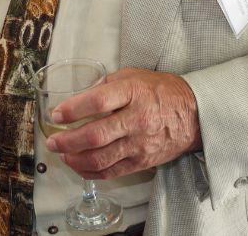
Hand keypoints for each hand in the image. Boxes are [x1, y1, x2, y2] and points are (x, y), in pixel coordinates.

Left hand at [44, 67, 200, 178]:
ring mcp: (140, 143)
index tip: (56, 114)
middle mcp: (136, 119)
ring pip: (100, 158)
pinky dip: (91, 171)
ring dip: (75, 159)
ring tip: (62, 155)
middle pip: (95, 135)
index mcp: (133, 92)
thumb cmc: (162, 91)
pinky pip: (112, 171)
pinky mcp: (142, 161)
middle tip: (53, 141)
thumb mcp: (134, 76)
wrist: (195, 114)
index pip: (97, 102)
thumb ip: (107, 85)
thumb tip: (80, 96)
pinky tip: (79, 166)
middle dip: (68, 141)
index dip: (73, 110)